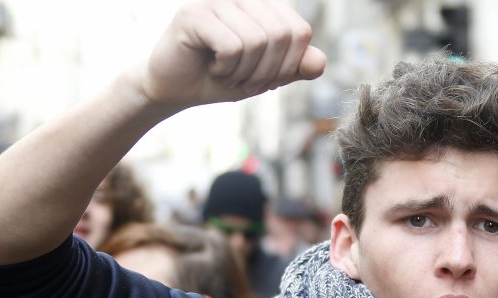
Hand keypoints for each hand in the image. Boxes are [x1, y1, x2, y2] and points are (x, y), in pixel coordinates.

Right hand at [135, 0, 326, 107]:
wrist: (177, 88)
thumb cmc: (222, 77)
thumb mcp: (266, 76)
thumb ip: (295, 67)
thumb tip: (320, 63)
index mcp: (265, 5)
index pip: (300, 31)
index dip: (289, 64)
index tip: (267, 79)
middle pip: (281, 35)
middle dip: (267, 72)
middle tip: (245, 81)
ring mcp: (217, 0)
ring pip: (256, 41)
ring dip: (244, 73)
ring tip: (227, 74)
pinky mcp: (193, 13)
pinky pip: (232, 46)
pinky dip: (226, 69)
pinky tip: (212, 68)